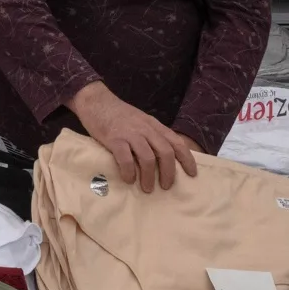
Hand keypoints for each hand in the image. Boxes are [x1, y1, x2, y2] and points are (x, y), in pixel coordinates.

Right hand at [68, 81, 199, 190]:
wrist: (96, 101)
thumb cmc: (118, 114)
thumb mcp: (141, 120)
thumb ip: (151, 135)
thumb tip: (163, 158)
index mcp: (154, 125)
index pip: (176, 142)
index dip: (187, 159)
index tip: (192, 174)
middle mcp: (145, 129)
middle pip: (165, 152)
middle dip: (168, 172)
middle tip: (166, 186)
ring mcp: (130, 133)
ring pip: (148, 158)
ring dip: (149, 176)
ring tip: (147, 188)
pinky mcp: (114, 139)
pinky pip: (126, 159)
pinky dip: (129, 172)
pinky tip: (128, 179)